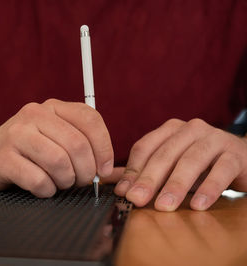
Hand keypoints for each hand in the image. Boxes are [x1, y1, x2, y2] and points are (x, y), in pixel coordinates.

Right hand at [0, 99, 113, 197]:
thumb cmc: (24, 151)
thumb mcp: (53, 138)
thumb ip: (82, 145)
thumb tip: (113, 170)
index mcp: (51, 107)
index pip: (90, 119)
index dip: (104, 148)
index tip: (103, 169)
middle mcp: (34, 115)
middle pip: (77, 145)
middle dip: (86, 172)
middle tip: (80, 182)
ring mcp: (16, 134)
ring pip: (59, 162)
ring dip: (66, 182)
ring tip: (59, 183)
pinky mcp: (3, 157)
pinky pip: (38, 180)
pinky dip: (46, 190)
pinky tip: (42, 188)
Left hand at [114, 118, 246, 210]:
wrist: (241, 158)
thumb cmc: (201, 164)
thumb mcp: (172, 165)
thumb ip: (147, 173)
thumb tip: (119, 189)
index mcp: (170, 130)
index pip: (145, 147)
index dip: (132, 170)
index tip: (123, 192)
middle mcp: (190, 129)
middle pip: (165, 154)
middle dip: (149, 179)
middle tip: (137, 200)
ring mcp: (214, 138)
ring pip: (191, 161)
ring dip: (176, 185)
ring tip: (164, 206)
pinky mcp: (235, 153)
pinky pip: (221, 170)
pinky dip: (209, 188)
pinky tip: (198, 205)